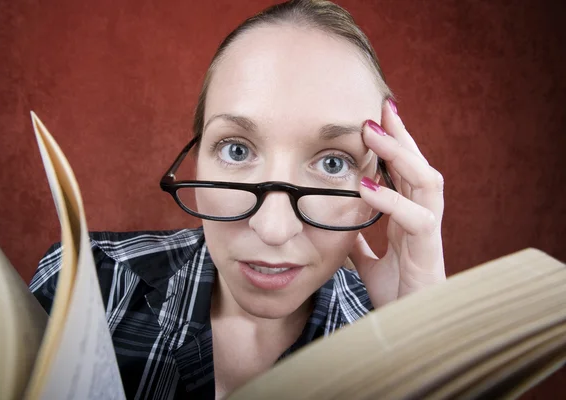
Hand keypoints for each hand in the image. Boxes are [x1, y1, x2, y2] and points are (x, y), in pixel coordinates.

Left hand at [349, 99, 445, 307]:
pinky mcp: (429, 250)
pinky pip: (417, 218)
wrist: (407, 326)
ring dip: (400, 154)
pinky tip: (366, 186)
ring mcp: (428, 231)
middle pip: (417, 165)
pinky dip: (391, 199)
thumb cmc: (394, 291)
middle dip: (400, 135)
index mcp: (408, 214)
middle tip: (379, 107)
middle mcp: (422, 216)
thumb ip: (358, 237)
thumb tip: (340, 221)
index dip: (391, 144)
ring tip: (372, 132)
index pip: (403, 170)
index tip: (372, 117)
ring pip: (425, 180)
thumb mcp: (367, 258)